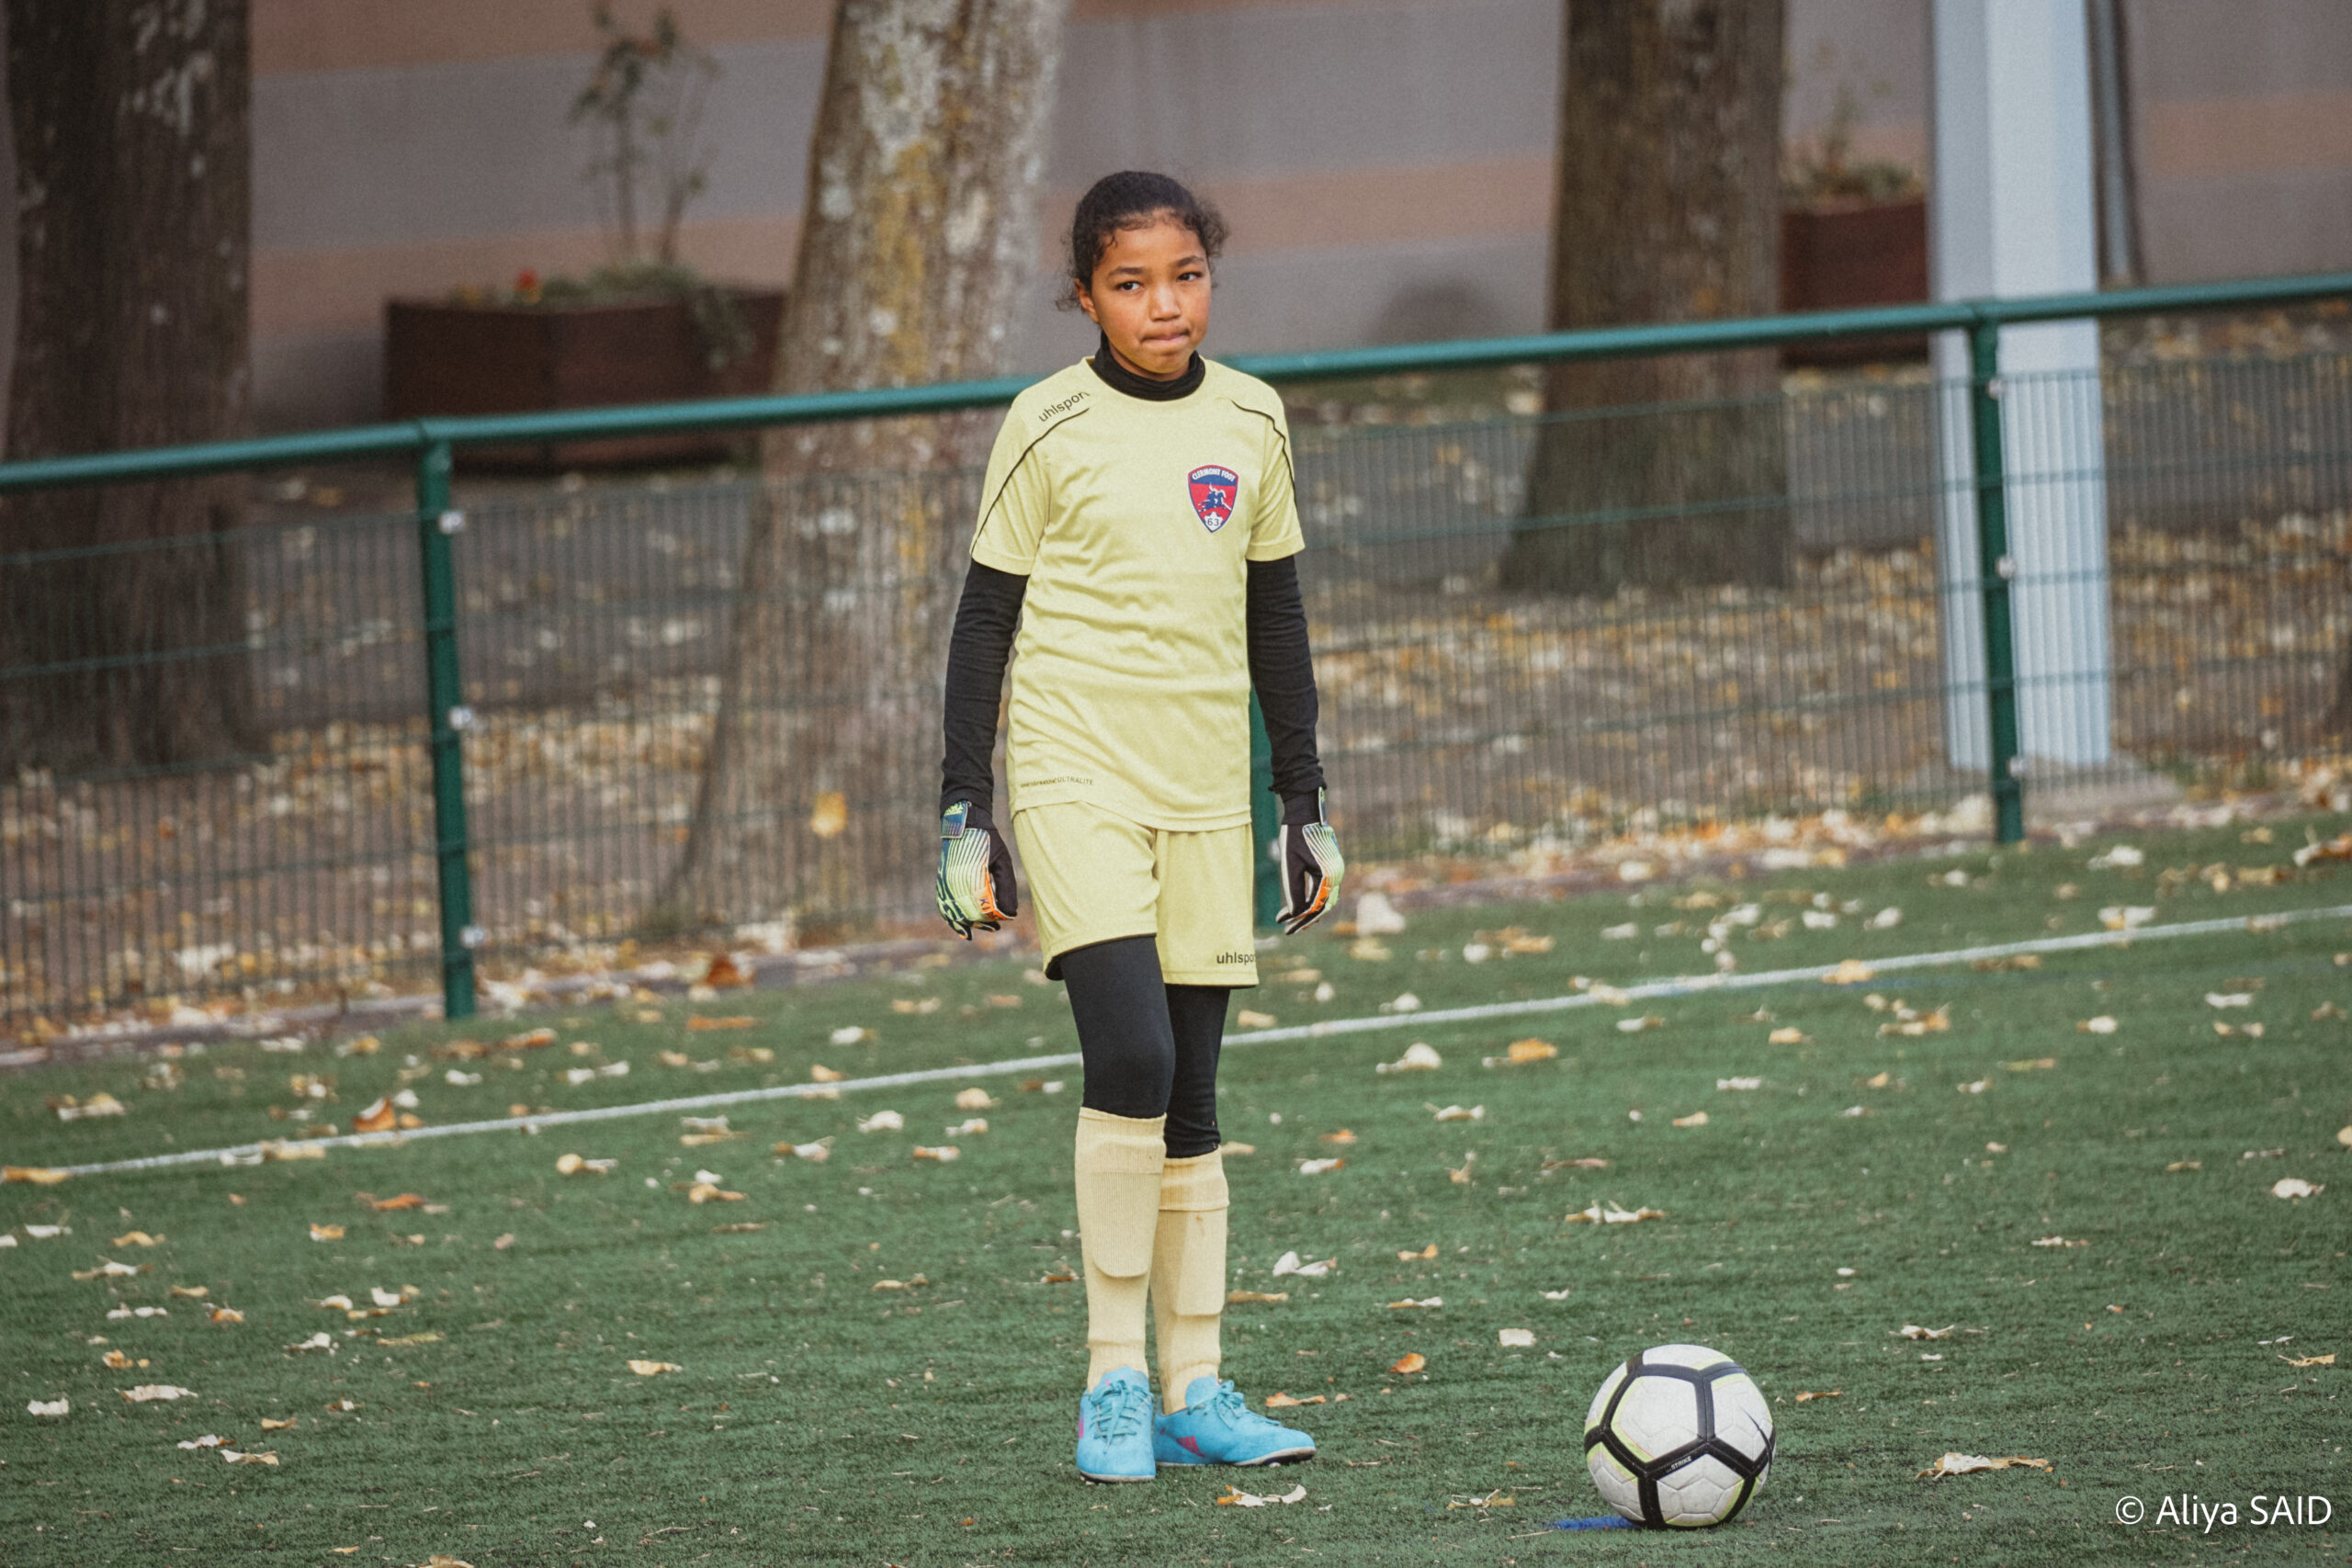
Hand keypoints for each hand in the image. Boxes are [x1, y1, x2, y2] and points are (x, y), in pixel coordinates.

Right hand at [936, 801, 1016, 937]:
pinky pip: (944, 907)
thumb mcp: (1002, 862)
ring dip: (969, 924)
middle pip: (969, 914)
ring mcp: (946, 883)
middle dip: (983, 923)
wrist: (963, 824)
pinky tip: (962, 930)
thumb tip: (1010, 914)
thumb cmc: (987, 841)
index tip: (1004, 919)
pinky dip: (952, 920)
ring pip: (955, 914)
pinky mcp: (941, 883)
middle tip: (996, 927)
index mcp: (973, 876)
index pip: (983, 908)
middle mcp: (956, 881)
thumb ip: (1007, 888)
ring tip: (983, 929)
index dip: (994, 917)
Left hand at [1275, 788, 1342, 935]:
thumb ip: (1293, 891)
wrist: (1305, 811)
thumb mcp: (1290, 866)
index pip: (1316, 907)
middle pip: (1324, 906)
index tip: (1285, 928)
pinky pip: (1324, 888)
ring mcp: (1335, 870)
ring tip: (1294, 921)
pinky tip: (1299, 903)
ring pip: (1325, 898)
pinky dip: (1313, 898)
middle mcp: (1336, 875)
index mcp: (1328, 876)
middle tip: (1289, 930)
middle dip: (1306, 920)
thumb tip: (1293, 915)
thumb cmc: (1295, 836)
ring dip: (1310, 910)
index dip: (1300, 920)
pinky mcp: (1331, 866)